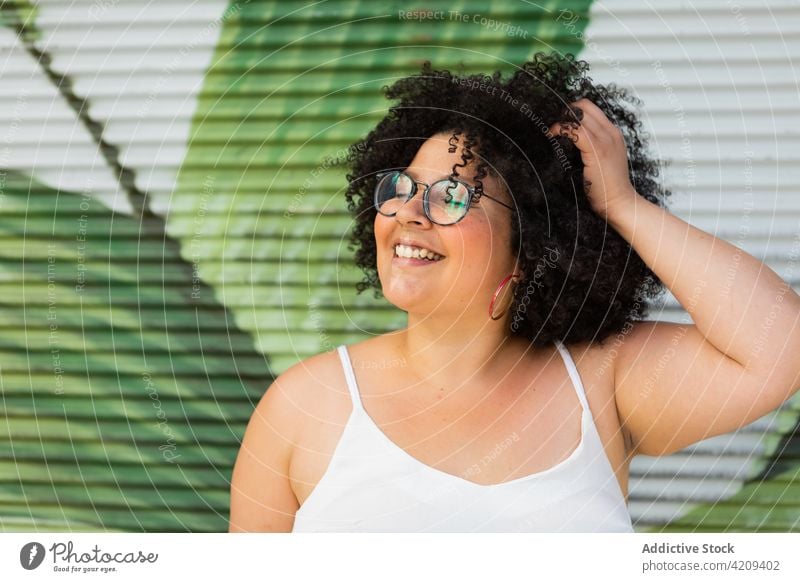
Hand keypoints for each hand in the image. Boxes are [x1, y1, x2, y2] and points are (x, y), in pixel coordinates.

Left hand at [548, 98, 637, 218]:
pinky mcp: (597, 150)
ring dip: (560, 120)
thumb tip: (566, 141)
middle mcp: (610, 132)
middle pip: (583, 106)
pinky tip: (552, 138)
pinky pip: (574, 129)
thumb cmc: (607, 189)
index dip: (570, 111)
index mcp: (612, 133)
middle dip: (563, 113)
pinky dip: (559, 129)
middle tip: (552, 127)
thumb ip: (588, 148)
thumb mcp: (600, 161)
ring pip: (579, 114)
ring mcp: (605, 140)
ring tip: (551, 133)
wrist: (620, 203)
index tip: (557, 124)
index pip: (589, 108)